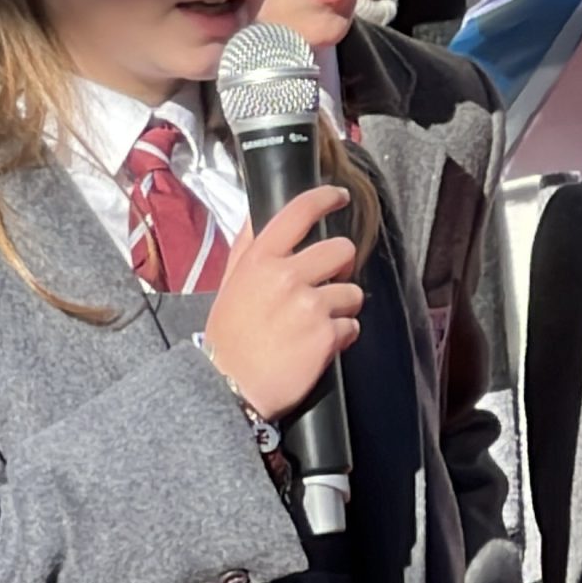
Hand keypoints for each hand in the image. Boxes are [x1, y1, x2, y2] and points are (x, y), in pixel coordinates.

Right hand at [203, 186, 363, 419]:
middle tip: (328, 283)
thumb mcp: (228, 284)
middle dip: (342, 266)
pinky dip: (340, 337)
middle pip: (341, 249)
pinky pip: (352, 326)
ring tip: (315, 324)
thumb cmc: (228, 338)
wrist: (229, 386)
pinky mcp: (327, 336)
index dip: (324, 198)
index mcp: (260, 260)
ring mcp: (309, 306)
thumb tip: (256, 215)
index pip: (298, 212)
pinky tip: (316, 346)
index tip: (339, 196)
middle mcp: (286, 277)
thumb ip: (246, 248)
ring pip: (353, 292)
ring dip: (342, 307)